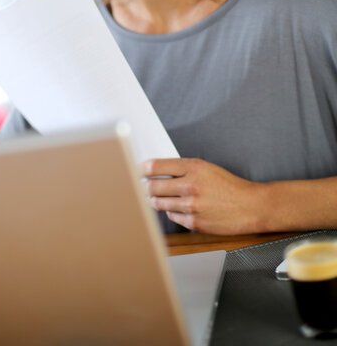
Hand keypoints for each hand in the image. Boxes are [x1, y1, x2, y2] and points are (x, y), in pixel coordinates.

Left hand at [140, 157, 262, 234]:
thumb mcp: (207, 168)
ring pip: (158, 203)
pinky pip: (171, 216)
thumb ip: (183, 169)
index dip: (142, 168)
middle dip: (145, 186)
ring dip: (155, 200)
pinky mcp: (193, 222)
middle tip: (143, 186)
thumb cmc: (229, 186)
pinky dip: (171, 211)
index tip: (137, 170)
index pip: (156, 166)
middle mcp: (191, 186)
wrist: (250, 206)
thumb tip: (158, 171)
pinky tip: (178, 207)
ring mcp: (191, 206)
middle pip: (152, 186)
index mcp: (194, 168)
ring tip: (158, 197)